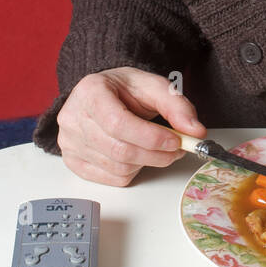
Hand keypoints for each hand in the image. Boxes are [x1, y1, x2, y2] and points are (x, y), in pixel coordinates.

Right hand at [57, 66, 206, 185]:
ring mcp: (69, 142)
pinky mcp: (73, 161)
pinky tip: (136, 154)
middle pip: (119, 150)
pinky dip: (132, 171)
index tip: (176, 141)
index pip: (118, 123)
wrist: (104, 94)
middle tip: (177, 148)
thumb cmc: (125, 90)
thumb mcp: (154, 87)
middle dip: (156, 154)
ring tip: (157, 148)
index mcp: (90, 91)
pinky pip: (111, 179)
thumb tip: (195, 131)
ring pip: (118, 168)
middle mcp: (73, 117)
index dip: (150, 137)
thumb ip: (177, 106)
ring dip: (147, 163)